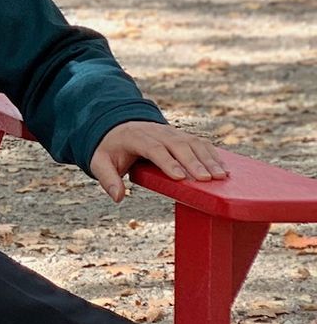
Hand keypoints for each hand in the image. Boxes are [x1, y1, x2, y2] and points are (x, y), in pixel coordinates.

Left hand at [89, 120, 227, 202]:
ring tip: (222, 177)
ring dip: (208, 159)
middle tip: (208, 180)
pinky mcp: (182, 136)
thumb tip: (117, 197)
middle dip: (194, 162)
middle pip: (177, 145)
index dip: (167, 162)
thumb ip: (107, 178)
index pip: (154, 149)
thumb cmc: (111, 149)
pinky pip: (200, 142)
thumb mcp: (99, 161)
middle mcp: (156, 132)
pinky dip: (213, 154)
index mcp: (136, 137)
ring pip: (192, 142)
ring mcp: (171, 132)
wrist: (117, 126)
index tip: (180, 178)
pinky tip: (224, 168)